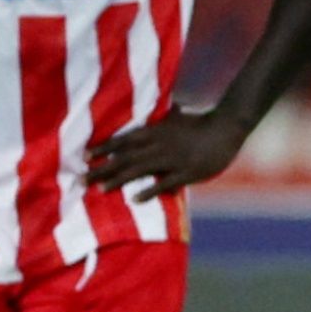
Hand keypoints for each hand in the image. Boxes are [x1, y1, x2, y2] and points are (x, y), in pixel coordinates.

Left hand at [88, 108, 247, 199]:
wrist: (228, 128)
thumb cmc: (202, 124)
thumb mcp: (177, 119)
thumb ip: (162, 119)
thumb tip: (155, 112)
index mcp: (156, 131)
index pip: (124, 140)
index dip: (104, 148)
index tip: (85, 156)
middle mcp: (160, 143)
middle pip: (126, 156)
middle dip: (103, 168)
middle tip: (82, 178)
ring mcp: (173, 158)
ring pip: (140, 169)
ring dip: (119, 178)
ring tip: (101, 189)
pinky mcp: (187, 171)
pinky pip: (165, 182)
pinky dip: (149, 190)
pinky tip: (135, 199)